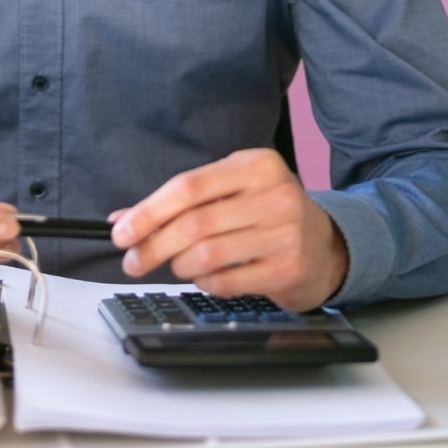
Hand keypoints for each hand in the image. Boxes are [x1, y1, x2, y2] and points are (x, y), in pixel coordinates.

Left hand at [108, 148, 348, 310]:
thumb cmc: (267, 214)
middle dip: (154, 246)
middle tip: (133, 261)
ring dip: (180, 266)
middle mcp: (274, 193)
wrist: (326, 246)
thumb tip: (124, 220)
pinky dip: (205, 283)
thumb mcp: (230, 193)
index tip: (121, 232)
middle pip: (194, 223)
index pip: (189, 186)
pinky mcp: (287, 268)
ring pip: (207, 255)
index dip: (149, 212)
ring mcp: (285, 232)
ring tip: (179, 266)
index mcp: (256, 165)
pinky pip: (226, 281)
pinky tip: (208, 277)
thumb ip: (180, 203)